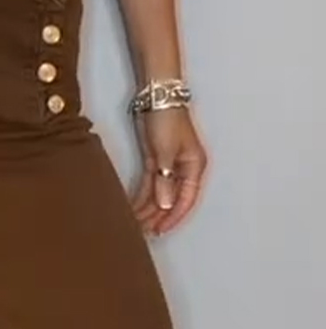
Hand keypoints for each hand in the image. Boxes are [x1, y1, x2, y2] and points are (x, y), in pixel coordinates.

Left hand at [131, 107, 207, 236]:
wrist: (156, 95)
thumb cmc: (167, 119)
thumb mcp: (166, 152)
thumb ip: (164, 181)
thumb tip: (164, 206)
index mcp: (194, 167)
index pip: (186, 200)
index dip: (173, 218)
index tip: (160, 231)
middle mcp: (184, 169)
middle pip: (172, 200)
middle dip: (158, 217)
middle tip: (143, 233)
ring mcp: (169, 166)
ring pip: (159, 194)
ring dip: (149, 210)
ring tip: (135, 225)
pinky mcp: (155, 160)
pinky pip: (150, 184)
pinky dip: (142, 197)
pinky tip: (134, 209)